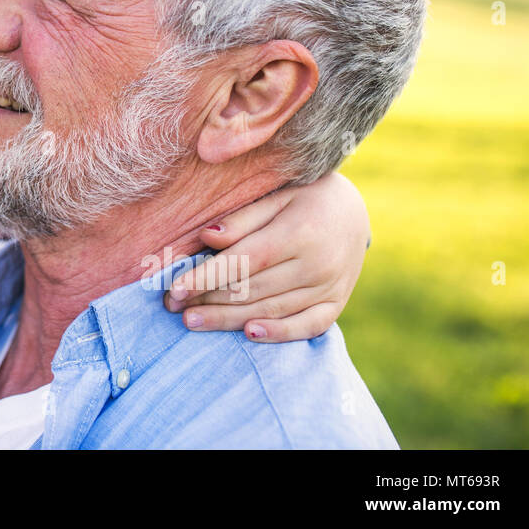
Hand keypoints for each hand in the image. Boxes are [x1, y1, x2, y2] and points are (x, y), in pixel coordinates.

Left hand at [162, 172, 370, 340]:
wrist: (355, 210)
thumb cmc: (305, 197)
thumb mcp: (277, 195)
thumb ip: (243, 218)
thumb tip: (207, 236)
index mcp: (299, 232)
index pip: (244, 261)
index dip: (207, 277)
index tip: (175, 289)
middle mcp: (317, 264)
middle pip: (253, 289)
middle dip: (208, 300)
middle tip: (172, 307)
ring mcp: (329, 287)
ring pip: (271, 309)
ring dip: (228, 319)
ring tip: (192, 321)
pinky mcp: (336, 303)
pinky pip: (307, 325)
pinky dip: (279, 333)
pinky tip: (248, 333)